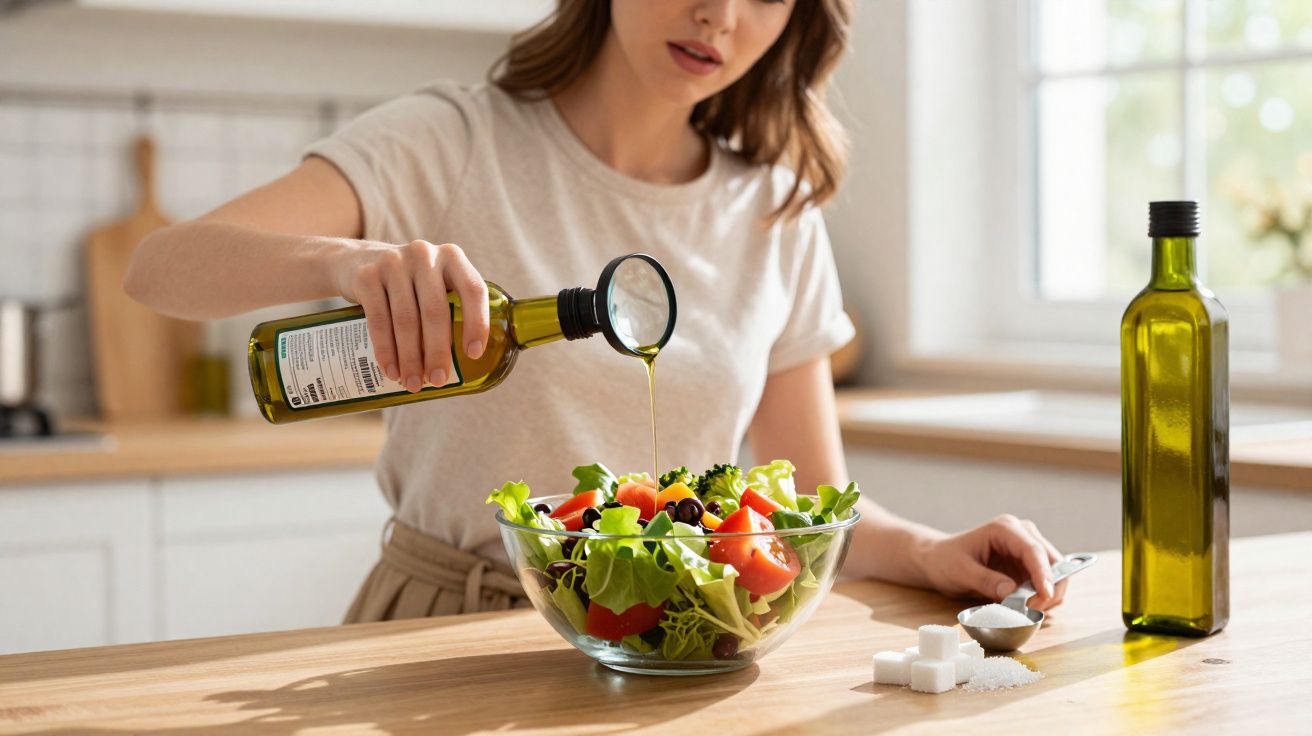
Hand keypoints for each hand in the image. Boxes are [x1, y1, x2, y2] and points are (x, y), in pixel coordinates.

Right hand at [330, 240, 488, 392]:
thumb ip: (454, 307)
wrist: (357, 262)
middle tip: (438, 380)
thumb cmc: (410, 284)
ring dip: (410, 358)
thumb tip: (470, 364)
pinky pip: (378, 319)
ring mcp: (393, 262)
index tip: (473, 355)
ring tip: (413, 383)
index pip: (473, 289)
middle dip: (437, 352)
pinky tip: (391, 370)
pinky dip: (386, 350)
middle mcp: (424, 255)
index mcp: (452, 257)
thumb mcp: (435, 283)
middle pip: (435, 310)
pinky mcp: (366, 276)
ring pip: (406, 319)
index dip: (477, 323)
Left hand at [919, 514, 1067, 610]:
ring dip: (1048, 594)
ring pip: (1055, 572)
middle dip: (1049, 587)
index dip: (1043, 573)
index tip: (1046, 595)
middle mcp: (1021, 534)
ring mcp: (1027, 549)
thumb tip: (1012, 592)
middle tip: (1033, 610)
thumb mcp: (960, 572)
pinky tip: (1029, 607)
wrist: (938, 560)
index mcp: (1004, 529)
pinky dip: (1043, 596)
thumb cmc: (945, 561)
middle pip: (1052, 560)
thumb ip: (985, 581)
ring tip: (1028, 610)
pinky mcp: (1028, 565)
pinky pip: (1045, 582)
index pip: (1032, 550)